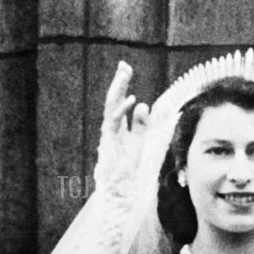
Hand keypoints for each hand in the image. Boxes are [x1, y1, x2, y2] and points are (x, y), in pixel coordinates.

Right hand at [96, 62, 149, 184]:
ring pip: (111, 106)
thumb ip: (142, 124)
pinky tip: (133, 100)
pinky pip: (114, 121)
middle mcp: (112, 127)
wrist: (121, 187)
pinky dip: (123, 109)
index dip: (122, 85)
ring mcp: (109, 133)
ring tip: (125, 74)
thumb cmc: (129, 166)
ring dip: (118, 89)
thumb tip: (144, 104)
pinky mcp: (109, 140)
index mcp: (119, 126)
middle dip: (118, 82)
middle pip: (113, 99)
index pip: (120, 100)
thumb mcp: (140, 140)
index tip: (126, 68)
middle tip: (124, 65)